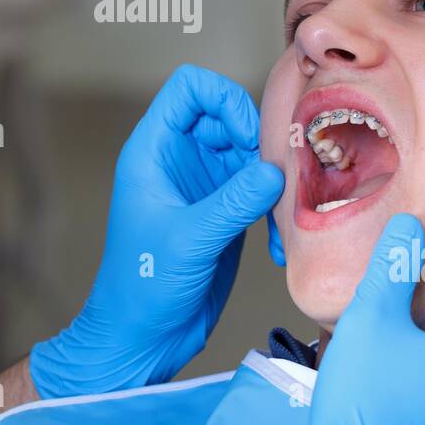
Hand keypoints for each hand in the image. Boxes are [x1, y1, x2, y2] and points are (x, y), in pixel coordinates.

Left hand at [29, 65, 284, 397]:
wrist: (143, 337)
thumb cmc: (142, 286)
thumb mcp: (188, 240)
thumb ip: (232, 203)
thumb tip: (275, 170)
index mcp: (155, 150)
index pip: (190, 87)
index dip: (224, 99)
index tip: (246, 137)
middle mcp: (181, 159)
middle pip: (230, 115)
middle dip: (260, 140)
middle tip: (276, 178)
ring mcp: (205, 185)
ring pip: (252, 152)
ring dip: (274, 178)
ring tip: (282, 214)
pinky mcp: (226, 212)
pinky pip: (260, 190)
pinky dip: (274, 209)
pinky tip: (276, 244)